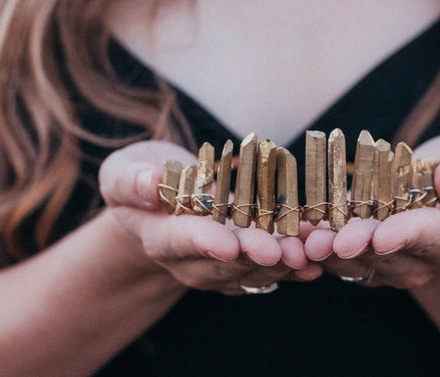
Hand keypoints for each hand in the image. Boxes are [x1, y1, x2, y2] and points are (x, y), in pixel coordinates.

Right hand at [99, 141, 321, 294]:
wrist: (156, 200)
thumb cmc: (138, 178)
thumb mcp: (122, 172)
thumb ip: (132, 181)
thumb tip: (150, 182)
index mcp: (159, 235)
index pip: (182, 241)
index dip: (207, 242)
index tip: (230, 242)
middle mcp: (190, 258)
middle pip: (225, 261)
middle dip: (256, 256)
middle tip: (283, 251)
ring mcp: (219, 262)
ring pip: (252, 268)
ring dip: (283, 261)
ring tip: (309, 251)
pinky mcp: (242, 256)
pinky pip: (269, 263)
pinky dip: (294, 257)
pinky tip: (318, 248)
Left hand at [304, 133, 439, 288]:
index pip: (428, 238)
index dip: (403, 236)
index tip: (380, 235)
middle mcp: (421, 260)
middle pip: (383, 255)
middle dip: (352, 247)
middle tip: (325, 241)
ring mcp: (389, 261)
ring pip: (354, 261)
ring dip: (326, 251)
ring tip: (302, 238)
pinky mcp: (363, 253)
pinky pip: (337, 254)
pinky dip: (315, 243)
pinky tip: (293, 231)